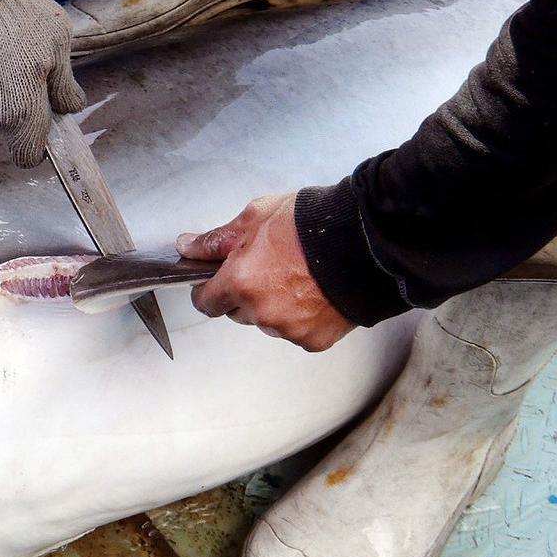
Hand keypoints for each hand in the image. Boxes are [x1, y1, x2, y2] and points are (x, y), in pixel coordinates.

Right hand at [0, 0, 85, 167]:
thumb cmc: (15, 12)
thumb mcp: (57, 40)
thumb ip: (64, 83)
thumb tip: (70, 106)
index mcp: (20, 113)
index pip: (27, 155)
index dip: (37, 142)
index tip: (42, 119)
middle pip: (3, 124)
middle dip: (14, 102)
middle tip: (20, 62)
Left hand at [176, 192, 354, 351]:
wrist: (367, 239)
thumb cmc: (313, 224)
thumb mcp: (257, 217)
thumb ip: (217, 240)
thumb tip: (188, 247)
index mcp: (241, 282)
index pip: (206, 302)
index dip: (209, 290)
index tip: (215, 283)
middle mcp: (261, 311)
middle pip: (237, 312)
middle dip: (245, 294)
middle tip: (269, 268)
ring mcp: (289, 329)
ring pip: (267, 323)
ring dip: (274, 307)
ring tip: (298, 278)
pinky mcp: (314, 339)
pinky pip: (296, 332)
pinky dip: (302, 317)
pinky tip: (316, 293)